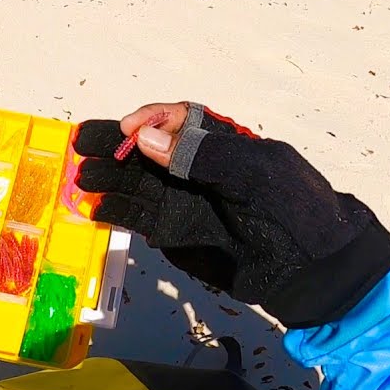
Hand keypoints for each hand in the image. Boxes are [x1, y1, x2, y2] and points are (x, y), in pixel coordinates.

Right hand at [74, 102, 389, 328]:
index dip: (150, 119)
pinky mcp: (172, 232)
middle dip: (112, 143)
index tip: (128, 129)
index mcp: (219, 142)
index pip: (176, 119)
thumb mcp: (256, 173)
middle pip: (144, 147)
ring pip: (133, 181)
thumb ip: (202, 155)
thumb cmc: (293, 211)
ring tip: (80, 177)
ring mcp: (181, 200)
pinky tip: (93, 208)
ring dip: (106, 176)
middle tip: (80, 143)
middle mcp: (194, 167)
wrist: (310, 270)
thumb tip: (146, 139)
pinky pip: (136, 216)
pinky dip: (112, 210)